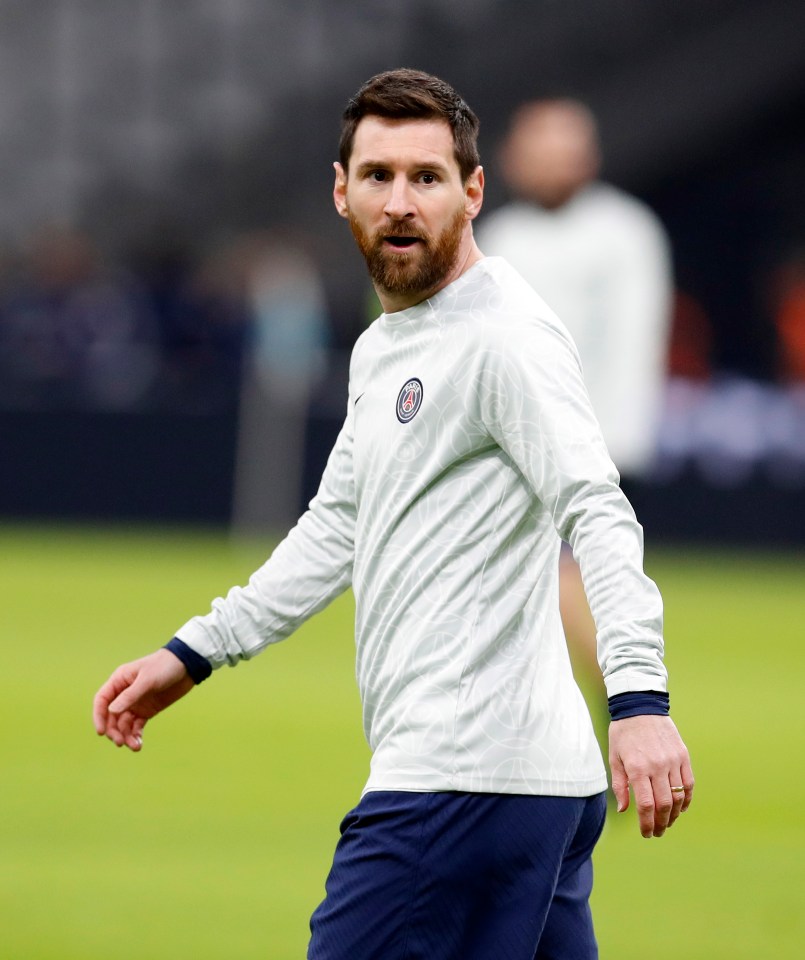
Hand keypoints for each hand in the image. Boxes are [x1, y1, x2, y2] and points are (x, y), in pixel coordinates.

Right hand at [93, 648, 194, 750]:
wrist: (188, 666)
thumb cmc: (165, 666)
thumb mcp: (148, 680)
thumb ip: (130, 695)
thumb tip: (111, 711)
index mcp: (120, 681)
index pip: (102, 700)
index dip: (98, 716)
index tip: (101, 732)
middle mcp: (124, 693)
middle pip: (111, 716)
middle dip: (113, 730)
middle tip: (120, 742)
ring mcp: (136, 703)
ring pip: (124, 724)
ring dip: (126, 736)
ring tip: (134, 747)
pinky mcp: (147, 711)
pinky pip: (136, 726)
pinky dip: (136, 735)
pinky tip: (138, 744)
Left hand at [609, 714, 693, 837]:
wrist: (640, 706)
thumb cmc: (623, 733)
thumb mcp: (614, 758)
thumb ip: (619, 785)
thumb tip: (623, 810)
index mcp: (637, 768)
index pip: (646, 805)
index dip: (647, 824)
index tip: (646, 833)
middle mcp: (657, 766)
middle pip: (664, 805)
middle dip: (661, 824)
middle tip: (657, 832)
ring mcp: (672, 761)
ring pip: (679, 797)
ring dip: (674, 815)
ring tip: (667, 822)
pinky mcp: (683, 756)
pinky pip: (689, 784)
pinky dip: (687, 799)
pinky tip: (680, 808)